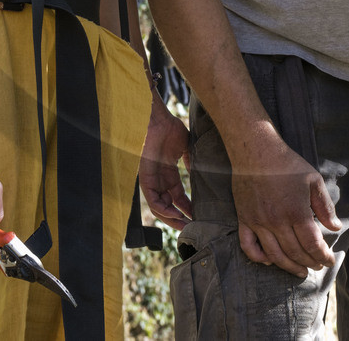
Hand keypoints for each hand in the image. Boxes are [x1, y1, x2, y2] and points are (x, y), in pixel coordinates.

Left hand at [140, 95, 193, 229]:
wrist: (159, 119)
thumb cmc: (171, 129)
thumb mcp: (186, 149)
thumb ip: (192, 163)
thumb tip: (203, 176)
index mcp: (168, 174)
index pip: (177, 197)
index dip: (187, 208)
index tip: (198, 217)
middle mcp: (159, 179)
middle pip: (168, 206)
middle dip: (179, 218)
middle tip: (191, 229)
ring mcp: (151, 179)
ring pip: (159, 206)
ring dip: (171, 218)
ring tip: (184, 225)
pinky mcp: (145, 178)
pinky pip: (152, 199)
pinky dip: (163, 209)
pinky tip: (175, 214)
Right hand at [230, 132, 340, 277]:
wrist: (255, 151)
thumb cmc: (287, 164)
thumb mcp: (313, 180)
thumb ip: (325, 206)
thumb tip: (335, 227)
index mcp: (296, 211)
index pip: (312, 244)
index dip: (323, 256)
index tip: (329, 260)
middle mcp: (277, 221)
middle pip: (295, 253)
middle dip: (310, 263)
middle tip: (317, 267)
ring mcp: (258, 222)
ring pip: (275, 255)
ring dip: (289, 267)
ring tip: (299, 271)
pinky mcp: (244, 219)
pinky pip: (248, 246)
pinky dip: (258, 258)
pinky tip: (269, 261)